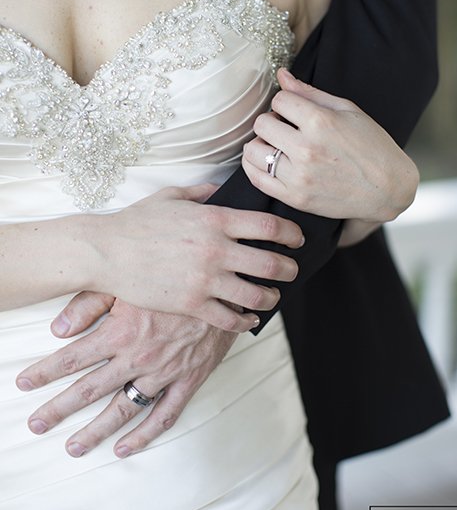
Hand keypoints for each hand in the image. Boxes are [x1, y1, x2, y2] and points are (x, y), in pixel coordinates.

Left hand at [17, 293, 235, 457]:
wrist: (228, 284)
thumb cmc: (176, 277)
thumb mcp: (130, 279)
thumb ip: (91, 302)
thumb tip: (58, 329)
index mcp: (122, 330)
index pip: (73, 357)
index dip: (45, 372)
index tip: (23, 384)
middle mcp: (139, 356)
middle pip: (90, 389)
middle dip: (58, 409)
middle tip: (36, 425)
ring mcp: (164, 373)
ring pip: (123, 410)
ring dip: (95, 431)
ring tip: (72, 447)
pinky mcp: (188, 380)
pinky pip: (164, 415)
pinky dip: (143, 435)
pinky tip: (123, 449)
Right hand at [91, 184, 303, 331]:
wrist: (106, 252)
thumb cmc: (137, 222)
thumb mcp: (172, 196)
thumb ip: (203, 192)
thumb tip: (223, 189)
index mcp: (215, 219)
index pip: (268, 226)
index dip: (291, 233)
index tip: (297, 239)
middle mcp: (215, 249)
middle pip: (270, 262)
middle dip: (289, 269)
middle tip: (293, 270)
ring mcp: (204, 279)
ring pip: (255, 294)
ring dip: (271, 297)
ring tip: (273, 296)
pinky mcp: (191, 304)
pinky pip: (229, 318)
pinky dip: (245, 321)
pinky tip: (249, 319)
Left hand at [242, 69, 418, 220]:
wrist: (387, 189)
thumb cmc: (372, 146)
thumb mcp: (347, 110)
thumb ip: (310, 92)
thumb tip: (281, 75)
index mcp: (320, 122)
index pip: (279, 100)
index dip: (285, 102)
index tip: (294, 111)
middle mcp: (307, 149)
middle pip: (262, 124)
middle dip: (271, 121)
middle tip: (285, 129)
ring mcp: (300, 176)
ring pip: (253, 151)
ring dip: (261, 144)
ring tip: (277, 146)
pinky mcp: (296, 197)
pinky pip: (257, 178)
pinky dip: (255, 167)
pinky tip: (268, 162)